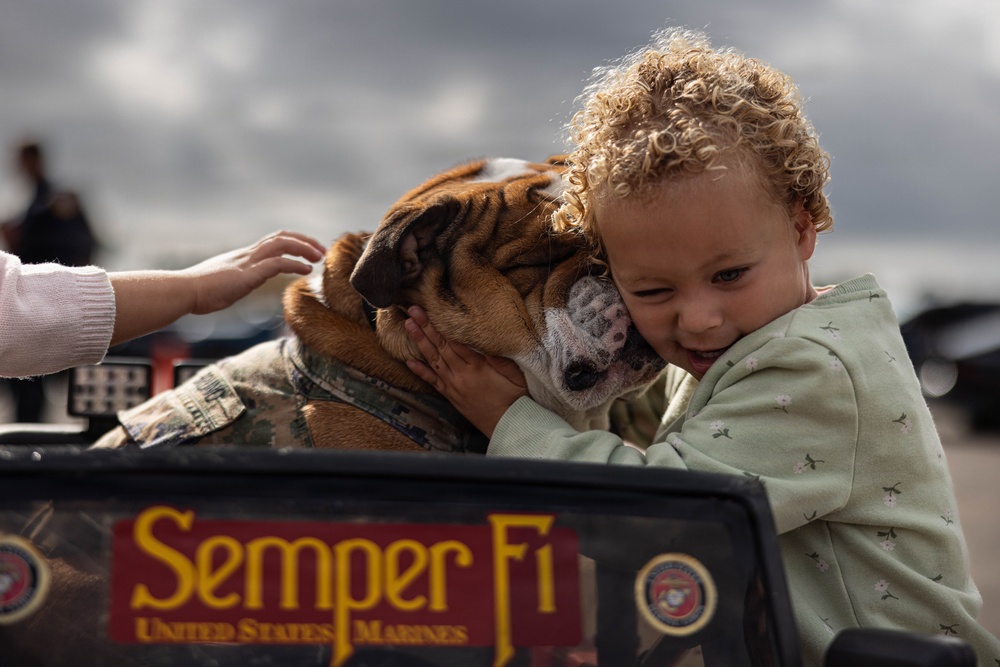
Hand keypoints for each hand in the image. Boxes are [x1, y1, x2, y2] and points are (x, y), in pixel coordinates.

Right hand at [109, 230, 325, 345]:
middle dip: (304, 240)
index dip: (293, 242)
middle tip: (321, 250)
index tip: (308, 250)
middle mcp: (246, 254)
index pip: (272, 241)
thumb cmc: (197, 292)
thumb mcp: (222, 284)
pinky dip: (295, 264)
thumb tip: (235, 288)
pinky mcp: (247, 274)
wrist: (182, 292)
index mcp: (242, 256)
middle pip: (281, 236)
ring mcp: (247, 262)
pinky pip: (277, 263)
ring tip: (319, 257)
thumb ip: (234, 282)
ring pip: (282, 244)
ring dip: (304, 248)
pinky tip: (306, 270)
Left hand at [404, 306, 527, 436]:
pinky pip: (432, 381)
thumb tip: (489, 342)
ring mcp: (454, 385)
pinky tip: (409, 360)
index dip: (442, 325)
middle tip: (413, 311)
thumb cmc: (516, 398)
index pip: (456, 341)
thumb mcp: (517, 375)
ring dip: (420, 342)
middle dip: (426, 327)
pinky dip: (420, 370)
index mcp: (478, 367)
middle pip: (441, 346)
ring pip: (433, 359)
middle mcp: (462, 375)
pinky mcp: (451, 395)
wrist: (507, 425)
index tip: (431, 310)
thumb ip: (502, 359)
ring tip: (409, 325)